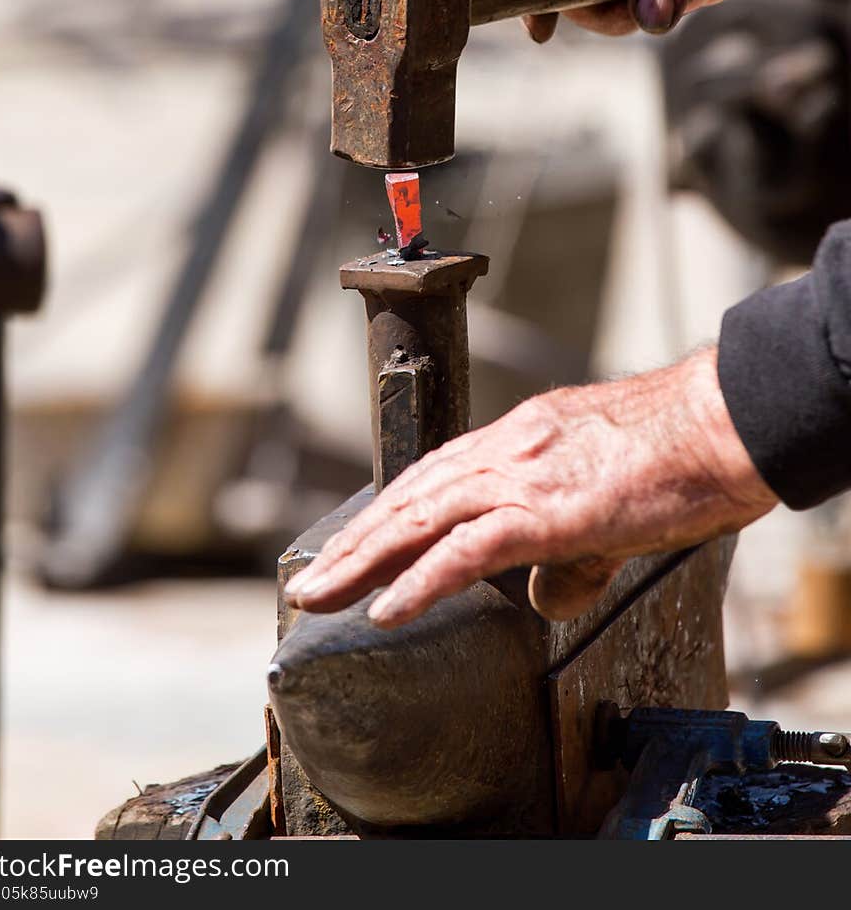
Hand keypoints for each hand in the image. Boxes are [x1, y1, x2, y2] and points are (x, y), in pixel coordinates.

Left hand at [284, 347, 776, 627]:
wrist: (721, 424)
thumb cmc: (681, 454)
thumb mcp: (612, 500)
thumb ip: (570, 549)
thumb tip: (546, 595)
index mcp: (522, 439)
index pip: (435, 476)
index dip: (389, 514)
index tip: (354, 544)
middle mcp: (510, 449)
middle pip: (413, 497)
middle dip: (356, 542)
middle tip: (313, 582)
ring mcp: (525, 475)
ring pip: (422, 519)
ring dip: (364, 561)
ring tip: (321, 596)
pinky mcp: (548, 510)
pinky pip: (468, 550)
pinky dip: (421, 580)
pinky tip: (386, 608)